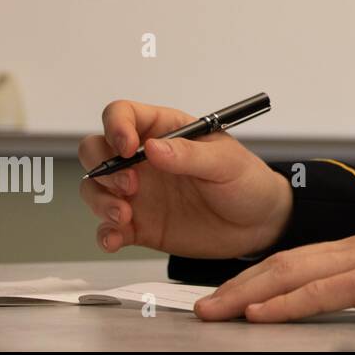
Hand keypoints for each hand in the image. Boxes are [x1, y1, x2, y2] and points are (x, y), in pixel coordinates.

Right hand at [77, 99, 292, 258]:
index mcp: (167, 131)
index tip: (128, 148)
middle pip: (97, 150)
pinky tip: (115, 239)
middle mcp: (145, 160)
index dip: (116, 126)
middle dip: (103, 167)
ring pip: (95, 188)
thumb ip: (190, 155)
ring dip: (100, 201)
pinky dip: (105, 233)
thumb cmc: (247, 182)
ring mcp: (139, 192)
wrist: (259, 225)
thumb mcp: (226, 163)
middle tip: (131, 186)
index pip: (124, 115)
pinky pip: (108, 227)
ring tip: (125, 216)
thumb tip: (154, 147)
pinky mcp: (140, 224)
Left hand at [193, 207, 354, 321]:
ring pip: (292, 272)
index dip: (258, 276)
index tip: (230, 294)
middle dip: (237, 284)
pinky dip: (286, 302)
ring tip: (214, 310)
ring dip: (247, 292)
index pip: (298, 261)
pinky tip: (260, 313)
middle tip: (202, 306)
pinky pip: (324, 291)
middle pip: (283, 263)